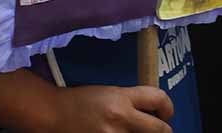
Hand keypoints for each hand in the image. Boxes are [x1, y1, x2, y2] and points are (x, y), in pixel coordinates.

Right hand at [50, 85, 173, 132]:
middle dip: (163, 130)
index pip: (159, 98)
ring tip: (132, 132)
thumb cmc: (81, 101)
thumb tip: (154, 113)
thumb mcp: (110, 93)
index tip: (166, 114)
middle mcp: (120, 117)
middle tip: (158, 130)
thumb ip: (132, 102)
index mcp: (122, 98)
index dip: (168, 108)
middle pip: (161, 130)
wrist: (53, 114)